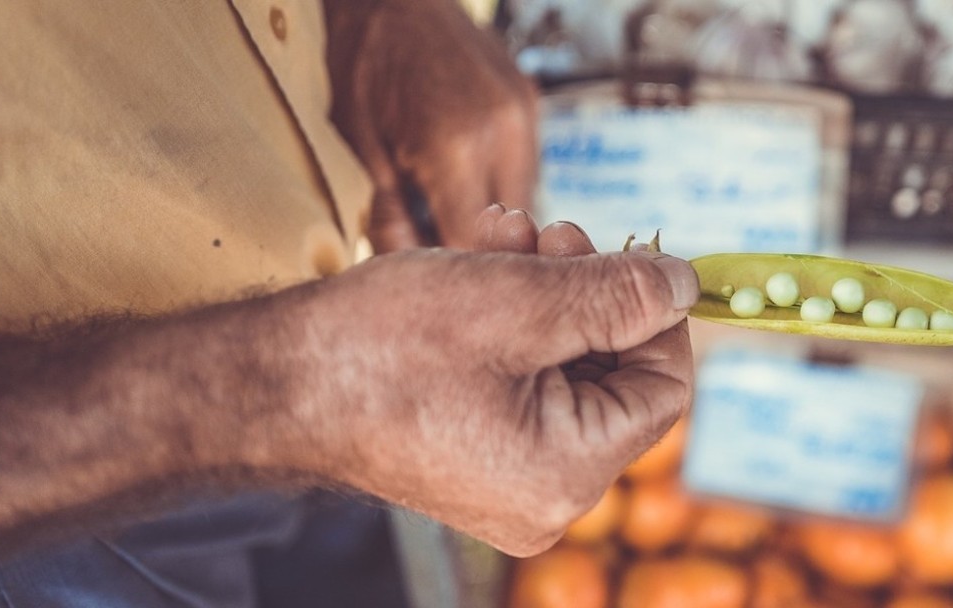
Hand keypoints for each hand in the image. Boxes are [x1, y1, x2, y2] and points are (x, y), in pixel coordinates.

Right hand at [281, 209, 696, 555]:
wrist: (267, 381)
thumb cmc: (379, 348)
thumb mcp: (519, 301)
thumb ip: (618, 295)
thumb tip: (685, 284)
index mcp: (566, 473)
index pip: (662, 390)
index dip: (657, 315)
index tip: (632, 256)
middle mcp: (543, 496)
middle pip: (611, 375)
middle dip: (589, 290)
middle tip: (554, 231)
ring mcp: (506, 481)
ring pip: (564, 368)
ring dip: (547, 290)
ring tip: (506, 235)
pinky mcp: (474, 455)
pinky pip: (523, 383)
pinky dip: (513, 321)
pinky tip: (484, 263)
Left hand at [324, 0, 538, 251]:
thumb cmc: (362, 64)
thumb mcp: (361, 146)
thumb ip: (389, 214)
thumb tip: (407, 270)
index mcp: (454, 149)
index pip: (473, 247)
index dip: (455, 276)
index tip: (437, 291)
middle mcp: (504, 135)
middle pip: (512, 234)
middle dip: (480, 254)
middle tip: (446, 263)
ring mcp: (525, 117)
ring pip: (526, 204)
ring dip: (497, 222)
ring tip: (453, 219)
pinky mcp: (532, 104)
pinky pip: (526, 169)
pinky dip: (501, 187)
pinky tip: (470, 184)